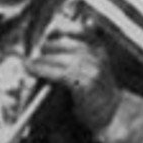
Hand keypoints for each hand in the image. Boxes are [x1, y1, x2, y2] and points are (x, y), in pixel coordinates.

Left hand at [28, 14, 119, 132]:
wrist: (111, 114)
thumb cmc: (97, 94)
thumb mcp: (92, 70)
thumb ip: (77, 57)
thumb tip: (50, 47)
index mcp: (100, 52)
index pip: (83, 32)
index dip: (64, 29)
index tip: (50, 31)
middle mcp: (98, 59)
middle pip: (69, 45)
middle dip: (50, 46)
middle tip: (38, 51)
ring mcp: (93, 71)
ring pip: (62, 59)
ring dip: (43, 59)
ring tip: (30, 62)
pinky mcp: (85, 85)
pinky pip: (60, 73)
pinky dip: (43, 69)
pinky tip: (33, 69)